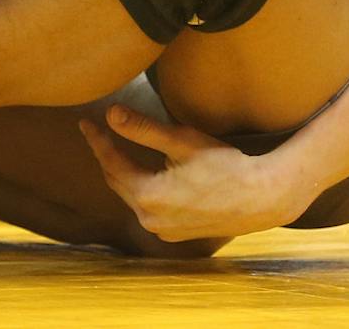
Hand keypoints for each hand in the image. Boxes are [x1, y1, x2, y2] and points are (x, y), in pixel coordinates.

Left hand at [79, 105, 312, 242]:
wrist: (261, 198)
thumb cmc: (226, 165)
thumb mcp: (182, 141)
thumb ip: (143, 129)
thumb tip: (110, 114)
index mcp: (148, 195)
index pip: (111, 163)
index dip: (98, 141)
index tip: (86, 122)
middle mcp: (150, 218)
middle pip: (117, 182)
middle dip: (107, 156)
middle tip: (98, 133)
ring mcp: (162, 230)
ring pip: (132, 197)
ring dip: (123, 175)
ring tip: (116, 152)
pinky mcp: (175, 234)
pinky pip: (148, 209)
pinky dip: (141, 190)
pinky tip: (144, 176)